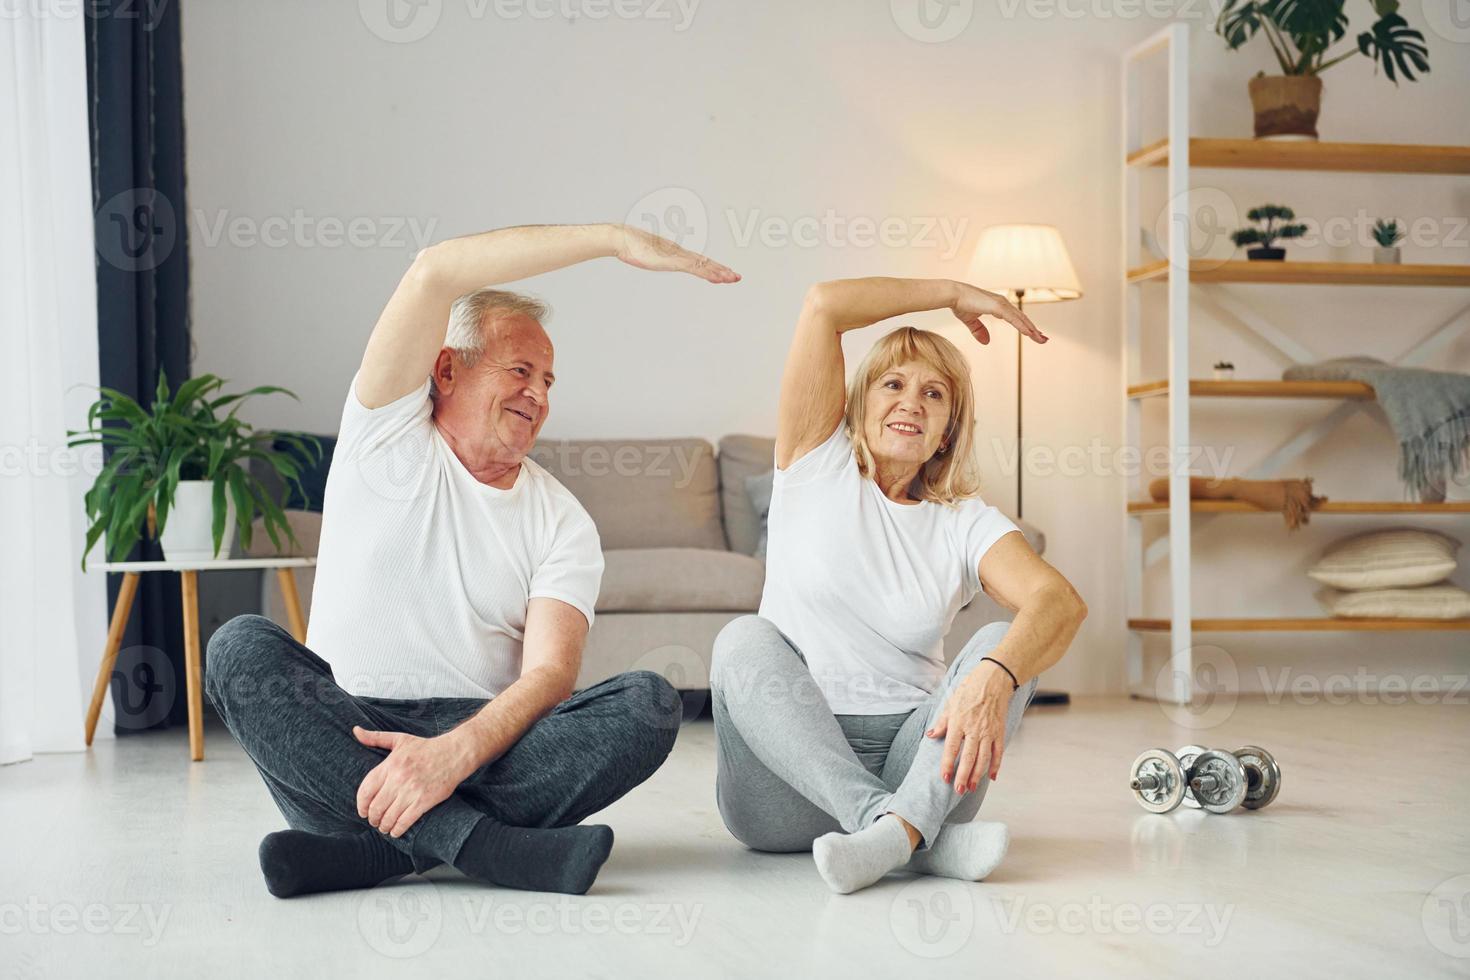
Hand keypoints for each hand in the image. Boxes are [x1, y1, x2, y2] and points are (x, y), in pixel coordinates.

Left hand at [353, 726, 477, 837]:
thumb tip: (355, 730)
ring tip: (384, 827)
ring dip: (384, 825)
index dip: (361, 805)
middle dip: (373, 818)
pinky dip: (397, 829)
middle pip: (376, 807)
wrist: (454, 753)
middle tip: (375, 821)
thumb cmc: (425, 747)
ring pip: (389, 816)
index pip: (366, 790)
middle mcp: (398, 778)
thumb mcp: (399, 739)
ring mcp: (411, 791)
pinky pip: (405, 821)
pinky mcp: (425, 801)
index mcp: (390, 765)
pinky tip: (395, 831)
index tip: (363, 811)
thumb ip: (375, 738)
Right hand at [614, 225, 740, 282]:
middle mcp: (679, 253)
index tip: (723, 273)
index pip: (697, 261)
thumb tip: (644, 256)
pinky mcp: (673, 260)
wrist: (621, 239)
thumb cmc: (629, 246)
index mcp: (674, 252)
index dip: (711, 267)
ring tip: (732, 278)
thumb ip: (647, 255)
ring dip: (719, 272)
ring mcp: (677, 256)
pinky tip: (718, 278)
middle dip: (721, 270)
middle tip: (736, 277)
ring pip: (704, 265)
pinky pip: (695, 268)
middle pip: (705, 262)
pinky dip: (708, 273)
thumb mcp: (643, 255)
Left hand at [926, 667, 1014, 792]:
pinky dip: (995, 766)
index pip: (951, 748)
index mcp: (959, 722)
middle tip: (958, 790)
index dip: (948, 764)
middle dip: (963, 776)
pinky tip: (991, 777)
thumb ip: (942, 722)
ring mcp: (988, 732)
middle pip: (968, 758)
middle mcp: (974, 730)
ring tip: (971, 788)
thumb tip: (930, 735)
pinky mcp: (999, 732)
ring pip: (983, 759)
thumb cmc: (970, 689)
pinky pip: (998, 752)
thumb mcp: (950, 703)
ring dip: (977, 775)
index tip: (944, 778)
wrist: (993, 680)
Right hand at [950, 283, 1046, 346]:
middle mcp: (1003, 303)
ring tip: (1041, 339)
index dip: (1026, 326)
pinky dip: (1022, 327)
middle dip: (1034, 330)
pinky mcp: (999, 307)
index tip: (1034, 334)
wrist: (953, 295)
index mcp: (998, 306)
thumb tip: (987, 342)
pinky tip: (1030, 334)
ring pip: (1021, 319)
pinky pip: (1014, 319)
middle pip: (1022, 318)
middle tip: (1044, 339)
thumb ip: (979, 330)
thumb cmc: (960, 303)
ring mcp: (1002, 304)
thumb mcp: (971, 320)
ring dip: (1032, 330)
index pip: (1016, 318)